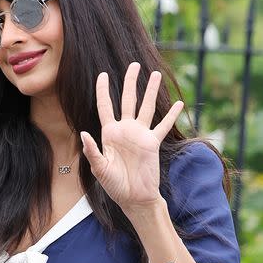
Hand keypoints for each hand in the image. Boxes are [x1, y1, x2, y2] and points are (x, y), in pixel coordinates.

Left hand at [80, 63, 182, 216]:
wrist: (134, 198)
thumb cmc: (115, 186)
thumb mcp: (100, 169)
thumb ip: (92, 152)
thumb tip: (84, 134)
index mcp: (110, 133)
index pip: (105, 106)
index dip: (103, 90)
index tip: (103, 75)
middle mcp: (125, 130)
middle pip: (128, 99)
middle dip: (130, 82)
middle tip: (134, 65)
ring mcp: (140, 135)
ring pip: (146, 107)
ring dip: (151, 91)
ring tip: (156, 74)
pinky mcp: (153, 143)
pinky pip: (163, 126)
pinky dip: (172, 115)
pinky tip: (179, 103)